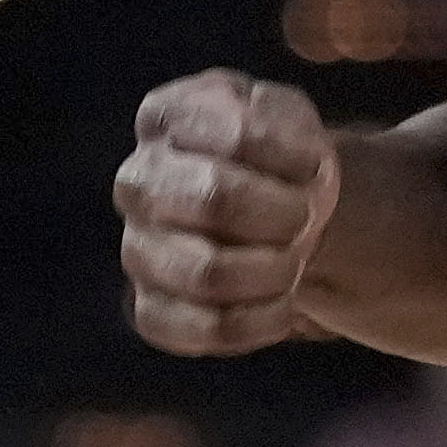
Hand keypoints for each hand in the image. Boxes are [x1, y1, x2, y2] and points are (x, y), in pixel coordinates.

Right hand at [117, 67, 342, 355]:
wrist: (272, 212)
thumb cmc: (277, 160)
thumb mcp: (288, 117)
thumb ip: (280, 124)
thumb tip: (289, 164)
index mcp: (164, 120)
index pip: (235, 135)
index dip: (291, 157)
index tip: (310, 166)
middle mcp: (136, 183)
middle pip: (214, 199)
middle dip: (282, 214)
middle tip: (302, 218)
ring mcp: (136, 250)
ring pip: (210, 274)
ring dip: (275, 271)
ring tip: (291, 261)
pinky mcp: (149, 310)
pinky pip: (208, 329)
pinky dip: (262, 321)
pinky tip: (280, 303)